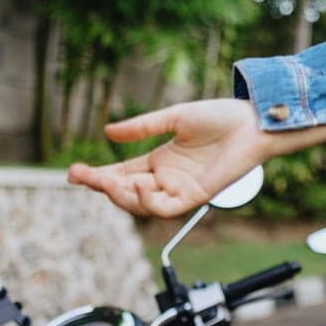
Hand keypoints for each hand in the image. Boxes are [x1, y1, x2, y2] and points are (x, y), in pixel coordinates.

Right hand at [66, 99, 270, 218]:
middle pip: (126, 192)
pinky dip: (148, 201)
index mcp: (159, 161)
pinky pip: (166, 208)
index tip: (73, 173)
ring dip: (121, 196)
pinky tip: (139, 185)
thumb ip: (142, 127)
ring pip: (142, 204)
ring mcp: (181, 189)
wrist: (253, 121)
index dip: (98, 176)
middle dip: (101, 187)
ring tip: (107, 182)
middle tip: (80, 176)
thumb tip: (108, 132)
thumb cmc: (221, 117)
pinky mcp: (196, 196)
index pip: (121, 174)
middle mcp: (167, 178)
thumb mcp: (174, 117)